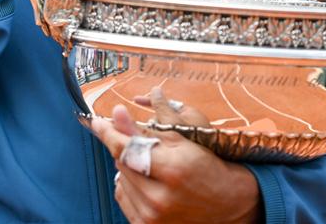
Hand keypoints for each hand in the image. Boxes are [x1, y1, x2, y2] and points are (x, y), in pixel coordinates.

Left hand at [90, 88, 261, 223]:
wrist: (226, 205)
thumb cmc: (205, 168)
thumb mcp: (180, 141)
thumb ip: (143, 129)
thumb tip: (116, 113)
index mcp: (173, 171)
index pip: (126, 148)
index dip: (109, 132)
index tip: (98, 122)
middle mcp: (161, 198)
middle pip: (122, 163)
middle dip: (125, 149)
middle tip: (139, 144)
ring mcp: (153, 217)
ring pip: (120, 180)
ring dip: (127, 168)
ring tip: (148, 166)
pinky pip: (122, 197)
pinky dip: (128, 186)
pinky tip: (144, 182)